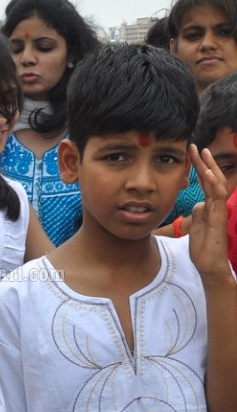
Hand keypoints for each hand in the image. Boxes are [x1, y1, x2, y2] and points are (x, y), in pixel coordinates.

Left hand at [187, 144, 231, 280]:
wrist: (209, 264)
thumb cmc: (203, 247)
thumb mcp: (196, 225)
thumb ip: (198, 212)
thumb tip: (198, 203)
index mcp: (209, 205)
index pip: (205, 182)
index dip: (199, 168)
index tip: (191, 154)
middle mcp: (216, 204)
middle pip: (211, 178)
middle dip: (204, 162)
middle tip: (195, 147)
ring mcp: (219, 209)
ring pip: (217, 183)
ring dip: (209, 167)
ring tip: (203, 152)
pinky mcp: (219, 216)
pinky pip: (218, 197)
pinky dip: (213, 184)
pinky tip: (207, 173)